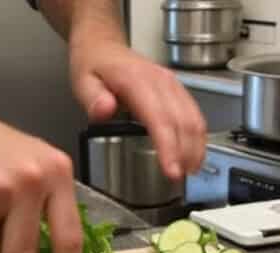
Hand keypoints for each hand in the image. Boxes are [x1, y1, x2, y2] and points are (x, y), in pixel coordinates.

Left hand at [69, 42, 206, 179]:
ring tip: (190, 171)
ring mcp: (171, 84)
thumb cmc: (93, 65)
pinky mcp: (176, 90)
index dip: (169, 147)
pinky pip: (194, 113)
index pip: (159, 118)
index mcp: (137, 81)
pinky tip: (192, 154)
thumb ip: (93, 98)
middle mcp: (160, 81)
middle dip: (186, 153)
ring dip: (196, 147)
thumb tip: (105, 110)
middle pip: (183, 121)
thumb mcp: (82, 80)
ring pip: (194, 118)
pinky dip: (197, 136)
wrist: (103, 46)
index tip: (172, 170)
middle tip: (180, 179)